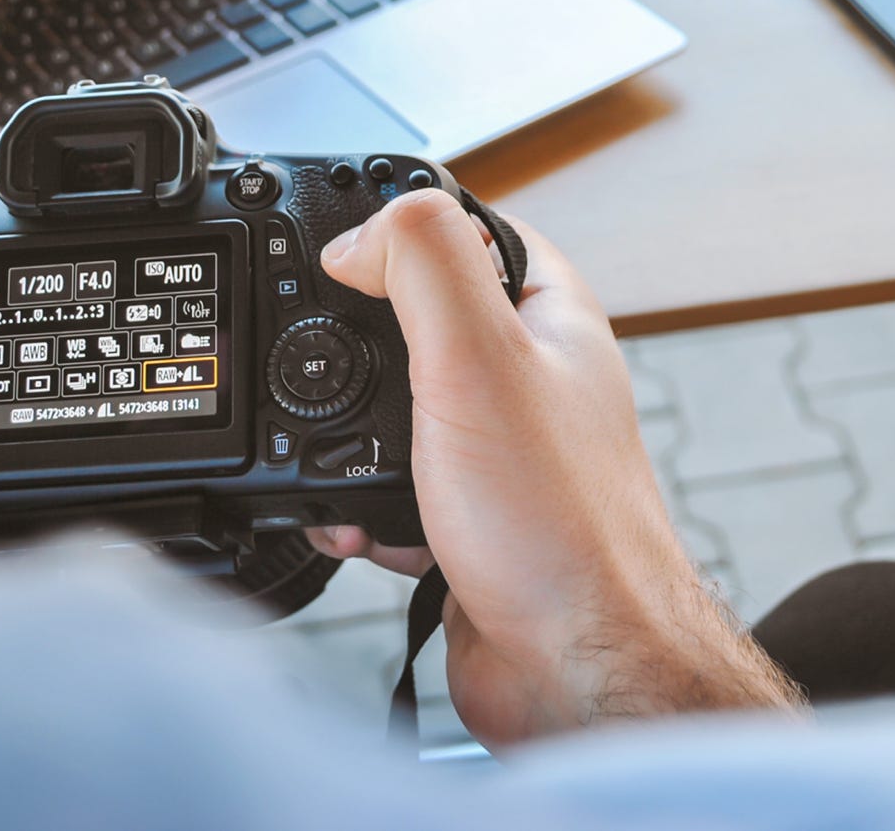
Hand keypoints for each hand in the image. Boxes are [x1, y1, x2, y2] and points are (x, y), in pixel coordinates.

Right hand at [308, 190, 802, 747]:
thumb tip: (353, 236)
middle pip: (411, 319)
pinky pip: (387, 487)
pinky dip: (357, 506)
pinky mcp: (464, 515)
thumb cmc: (557, 524)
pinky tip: (358, 527)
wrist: (573, 668)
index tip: (337, 252)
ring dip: (343, 439)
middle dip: (350, 347)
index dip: (395, 226)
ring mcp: (496, 448)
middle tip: (320, 367)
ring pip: (390, 410)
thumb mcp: (476, 357)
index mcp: (545, 314)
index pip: (464, 227)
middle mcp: (526, 376)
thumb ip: (420, 264)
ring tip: (339, 464)